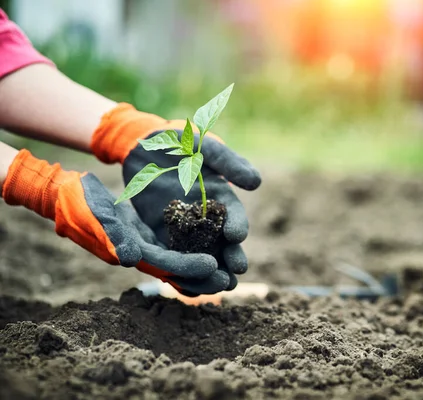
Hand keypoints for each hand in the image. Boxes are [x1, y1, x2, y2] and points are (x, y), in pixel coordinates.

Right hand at [2, 150, 227, 293]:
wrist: (68, 196)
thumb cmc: (80, 204)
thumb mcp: (96, 215)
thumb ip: (113, 236)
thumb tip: (130, 259)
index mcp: (130, 252)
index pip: (165, 265)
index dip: (189, 268)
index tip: (215, 267)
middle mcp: (141, 254)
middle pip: (178, 270)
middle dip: (204, 277)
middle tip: (232, 281)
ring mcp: (146, 246)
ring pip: (180, 261)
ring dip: (204, 269)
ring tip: (231, 273)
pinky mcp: (148, 235)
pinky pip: (176, 246)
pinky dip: (194, 251)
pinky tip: (215, 249)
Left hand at [91, 104, 260, 294]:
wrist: (143, 145)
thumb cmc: (179, 142)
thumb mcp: (205, 147)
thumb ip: (229, 163)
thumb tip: (257, 183)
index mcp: (221, 197)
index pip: (234, 215)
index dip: (237, 225)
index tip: (237, 236)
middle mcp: (206, 216)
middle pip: (222, 243)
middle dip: (230, 258)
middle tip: (235, 274)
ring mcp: (185, 227)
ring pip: (200, 254)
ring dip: (209, 271)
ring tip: (217, 286)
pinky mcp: (162, 233)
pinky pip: (173, 255)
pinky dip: (180, 271)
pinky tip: (184, 285)